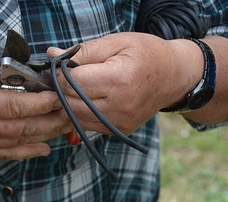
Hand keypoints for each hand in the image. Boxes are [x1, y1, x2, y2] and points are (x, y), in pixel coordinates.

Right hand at [0, 54, 70, 159]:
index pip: (12, 106)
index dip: (38, 102)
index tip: (56, 95)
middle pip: (21, 127)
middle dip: (49, 120)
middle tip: (69, 110)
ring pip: (17, 142)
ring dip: (44, 135)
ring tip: (64, 126)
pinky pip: (4, 154)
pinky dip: (26, 152)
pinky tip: (43, 149)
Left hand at [47, 32, 202, 134]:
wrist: (174, 77)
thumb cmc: (146, 54)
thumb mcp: (115, 43)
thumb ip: (82, 51)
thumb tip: (53, 56)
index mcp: (118, 80)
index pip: (72, 82)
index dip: (59, 74)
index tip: (59, 66)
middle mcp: (119, 106)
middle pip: (70, 102)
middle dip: (61, 89)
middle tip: (63, 76)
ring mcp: (119, 123)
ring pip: (75, 117)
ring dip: (69, 102)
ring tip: (77, 86)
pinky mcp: (118, 131)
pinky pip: (86, 124)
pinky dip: (80, 112)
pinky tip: (88, 98)